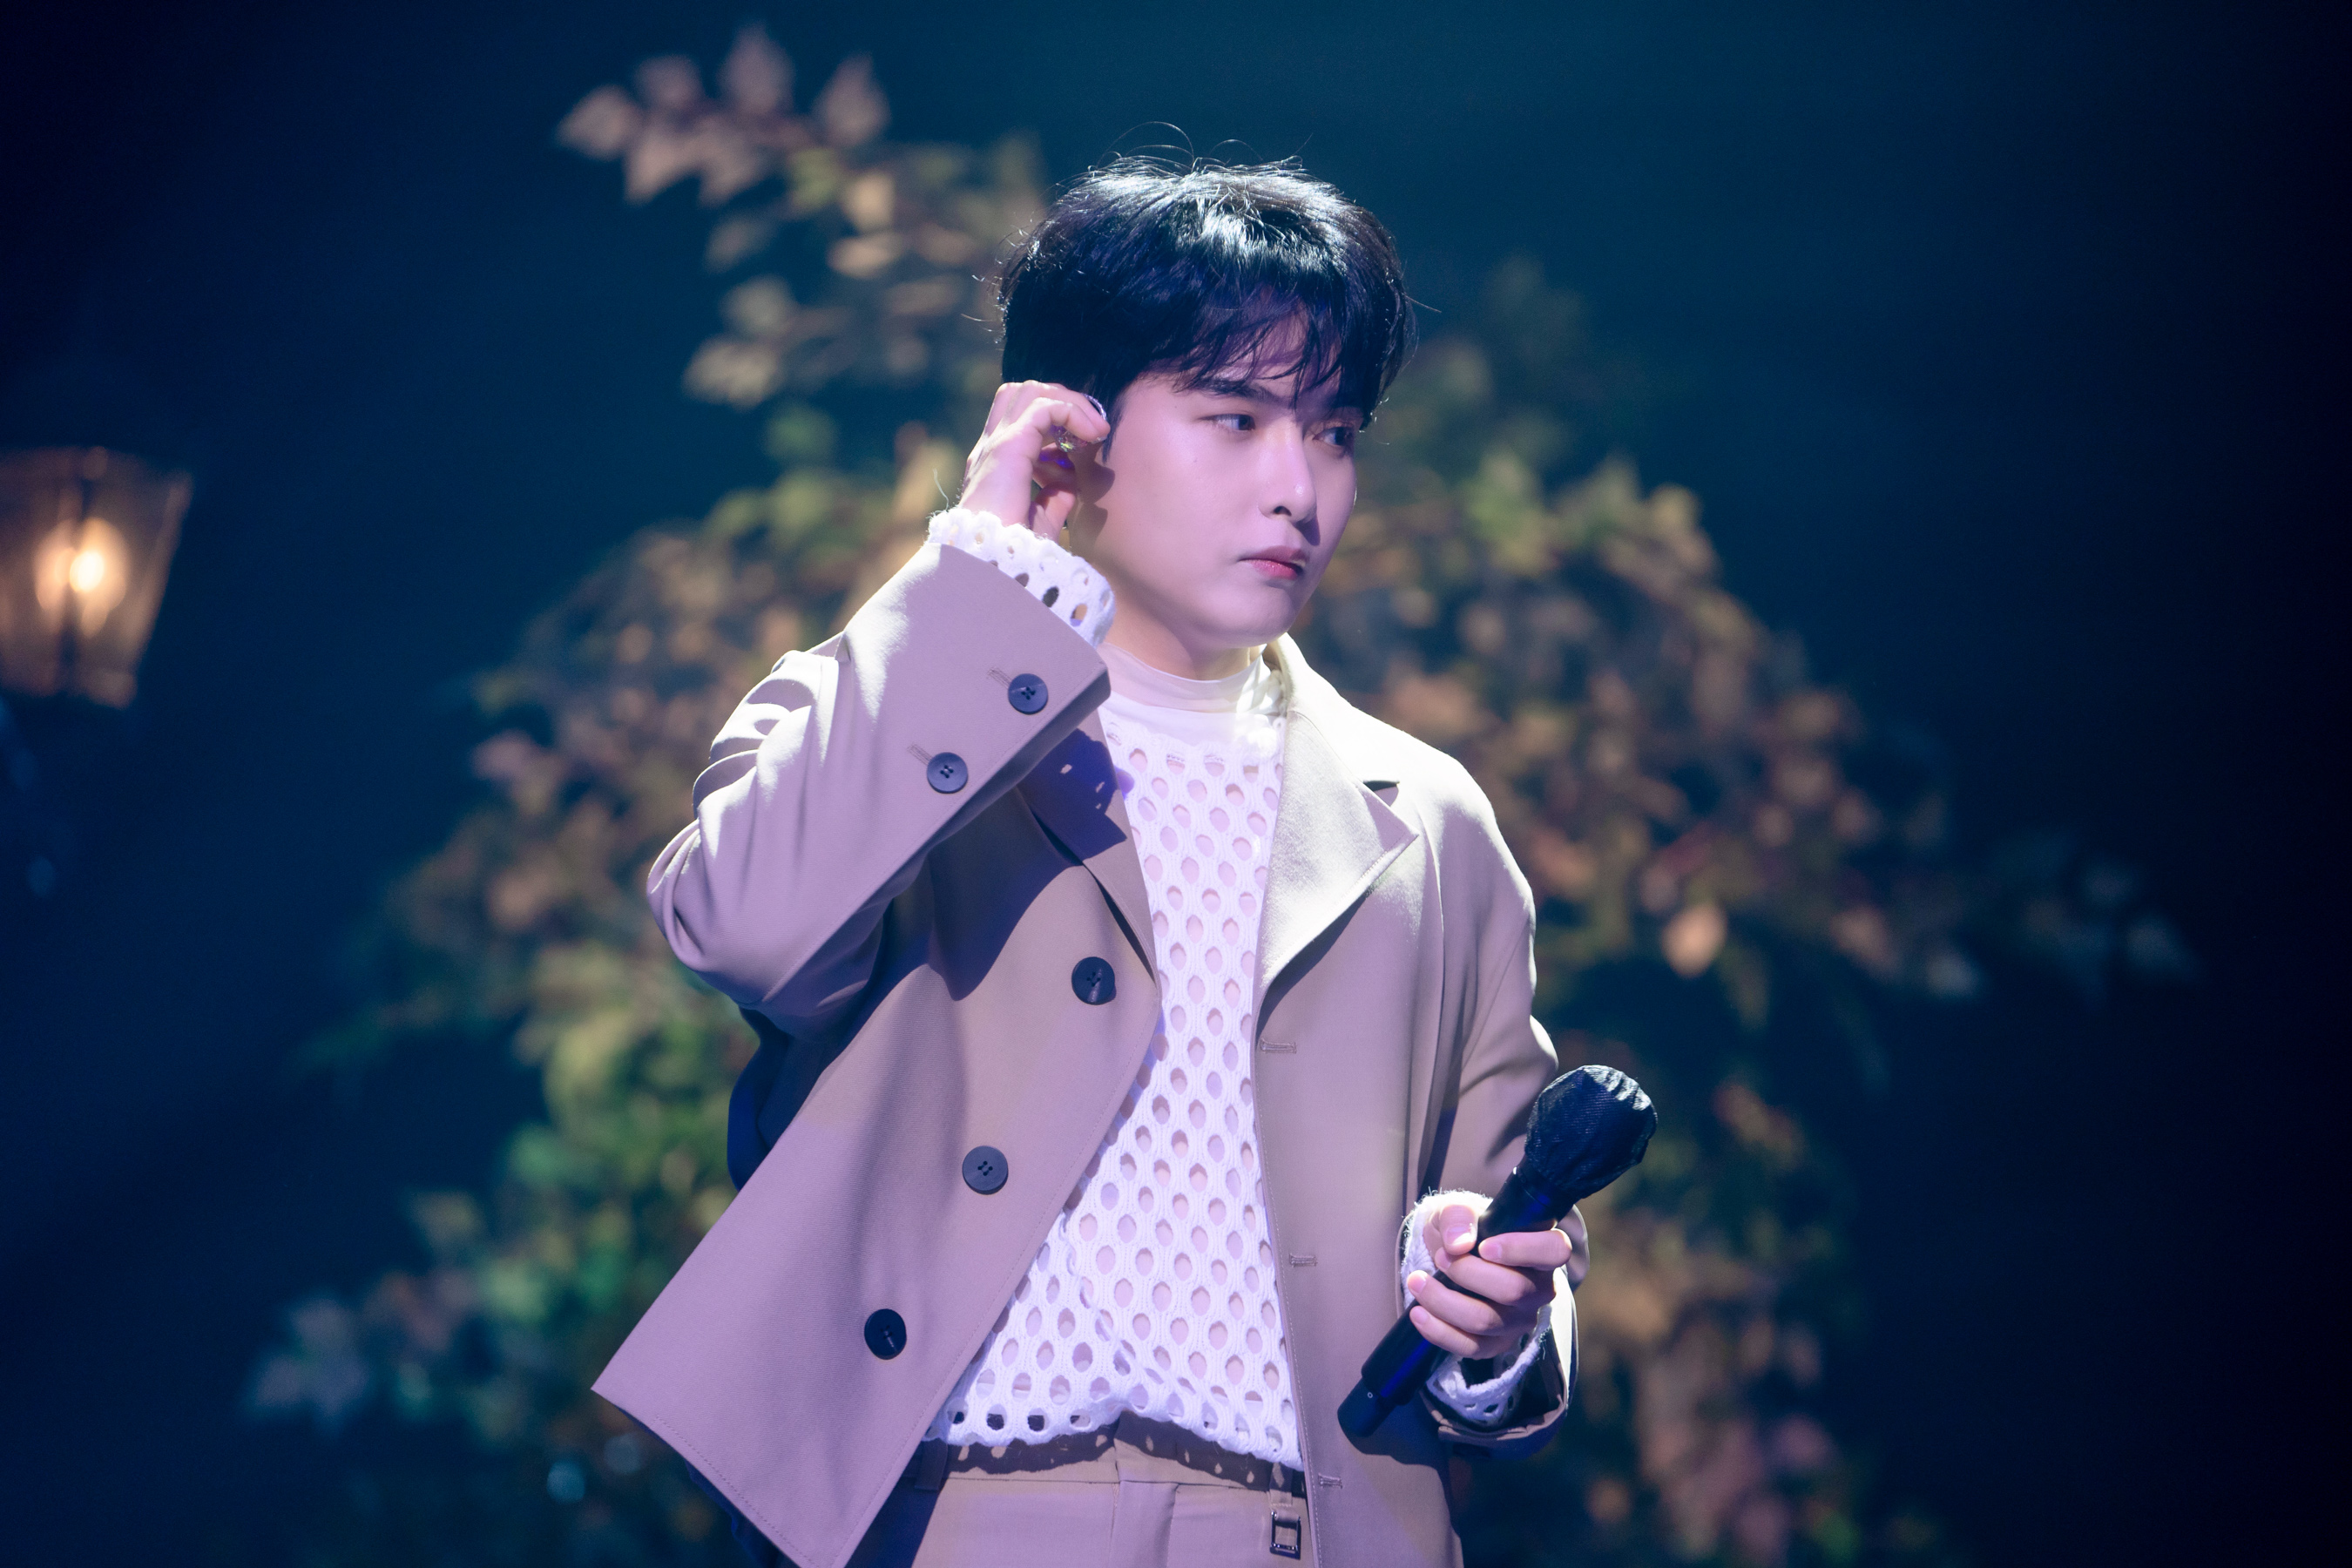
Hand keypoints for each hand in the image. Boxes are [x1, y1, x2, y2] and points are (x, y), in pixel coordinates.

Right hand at [958, 380, 1111, 539]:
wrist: (988, 566)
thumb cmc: (1011, 554)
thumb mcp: (1037, 523)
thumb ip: (1052, 501)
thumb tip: (1069, 486)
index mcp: (995, 463)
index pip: (1022, 416)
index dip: (1057, 419)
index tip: (1086, 442)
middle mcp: (991, 447)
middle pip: (1024, 392)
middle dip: (1064, 400)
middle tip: (1093, 428)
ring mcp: (996, 444)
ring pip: (1032, 390)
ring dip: (1069, 401)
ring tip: (1095, 429)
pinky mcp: (1008, 447)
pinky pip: (1045, 407)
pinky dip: (1072, 412)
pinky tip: (1092, 434)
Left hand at [1405, 1200, 1569, 1362]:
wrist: (1450, 1254)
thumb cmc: (1466, 1230)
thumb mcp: (1459, 1211)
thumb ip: (1459, 1217)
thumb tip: (1458, 1243)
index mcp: (1542, 1250)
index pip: (1555, 1250)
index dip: (1522, 1249)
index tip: (1484, 1246)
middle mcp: (1539, 1289)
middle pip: (1513, 1290)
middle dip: (1467, 1273)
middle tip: (1440, 1257)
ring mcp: (1519, 1321)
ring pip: (1486, 1321)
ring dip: (1444, 1301)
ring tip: (1417, 1280)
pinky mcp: (1496, 1344)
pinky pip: (1470, 1347)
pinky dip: (1439, 1331)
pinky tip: (1417, 1313)